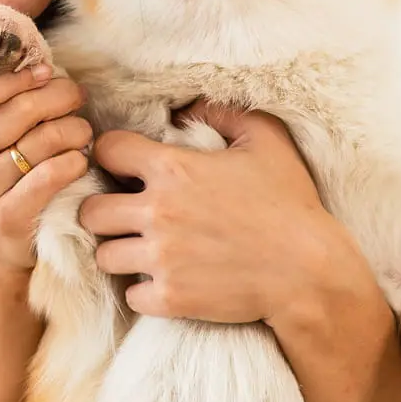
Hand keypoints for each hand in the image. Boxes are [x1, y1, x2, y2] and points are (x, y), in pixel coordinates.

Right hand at [0, 66, 91, 273]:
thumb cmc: (9, 167)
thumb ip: (13, 96)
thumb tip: (47, 64)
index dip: (15, 76)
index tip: (47, 72)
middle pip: (21, 110)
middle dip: (61, 97)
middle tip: (78, 97)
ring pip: (43, 140)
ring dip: (76, 130)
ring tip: (83, 132)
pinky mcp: (6, 215)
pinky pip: (51, 175)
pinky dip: (75, 162)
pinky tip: (80, 160)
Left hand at [79, 101, 372, 328]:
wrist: (310, 273)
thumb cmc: (290, 203)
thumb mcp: (266, 140)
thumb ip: (224, 112)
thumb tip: (188, 104)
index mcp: (172, 169)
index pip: (106, 151)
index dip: (111, 155)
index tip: (126, 167)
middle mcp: (158, 213)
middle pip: (90, 211)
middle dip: (104, 210)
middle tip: (125, 214)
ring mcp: (161, 258)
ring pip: (104, 255)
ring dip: (120, 251)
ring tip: (143, 249)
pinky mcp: (170, 298)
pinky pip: (130, 294)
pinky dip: (143, 290)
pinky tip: (165, 280)